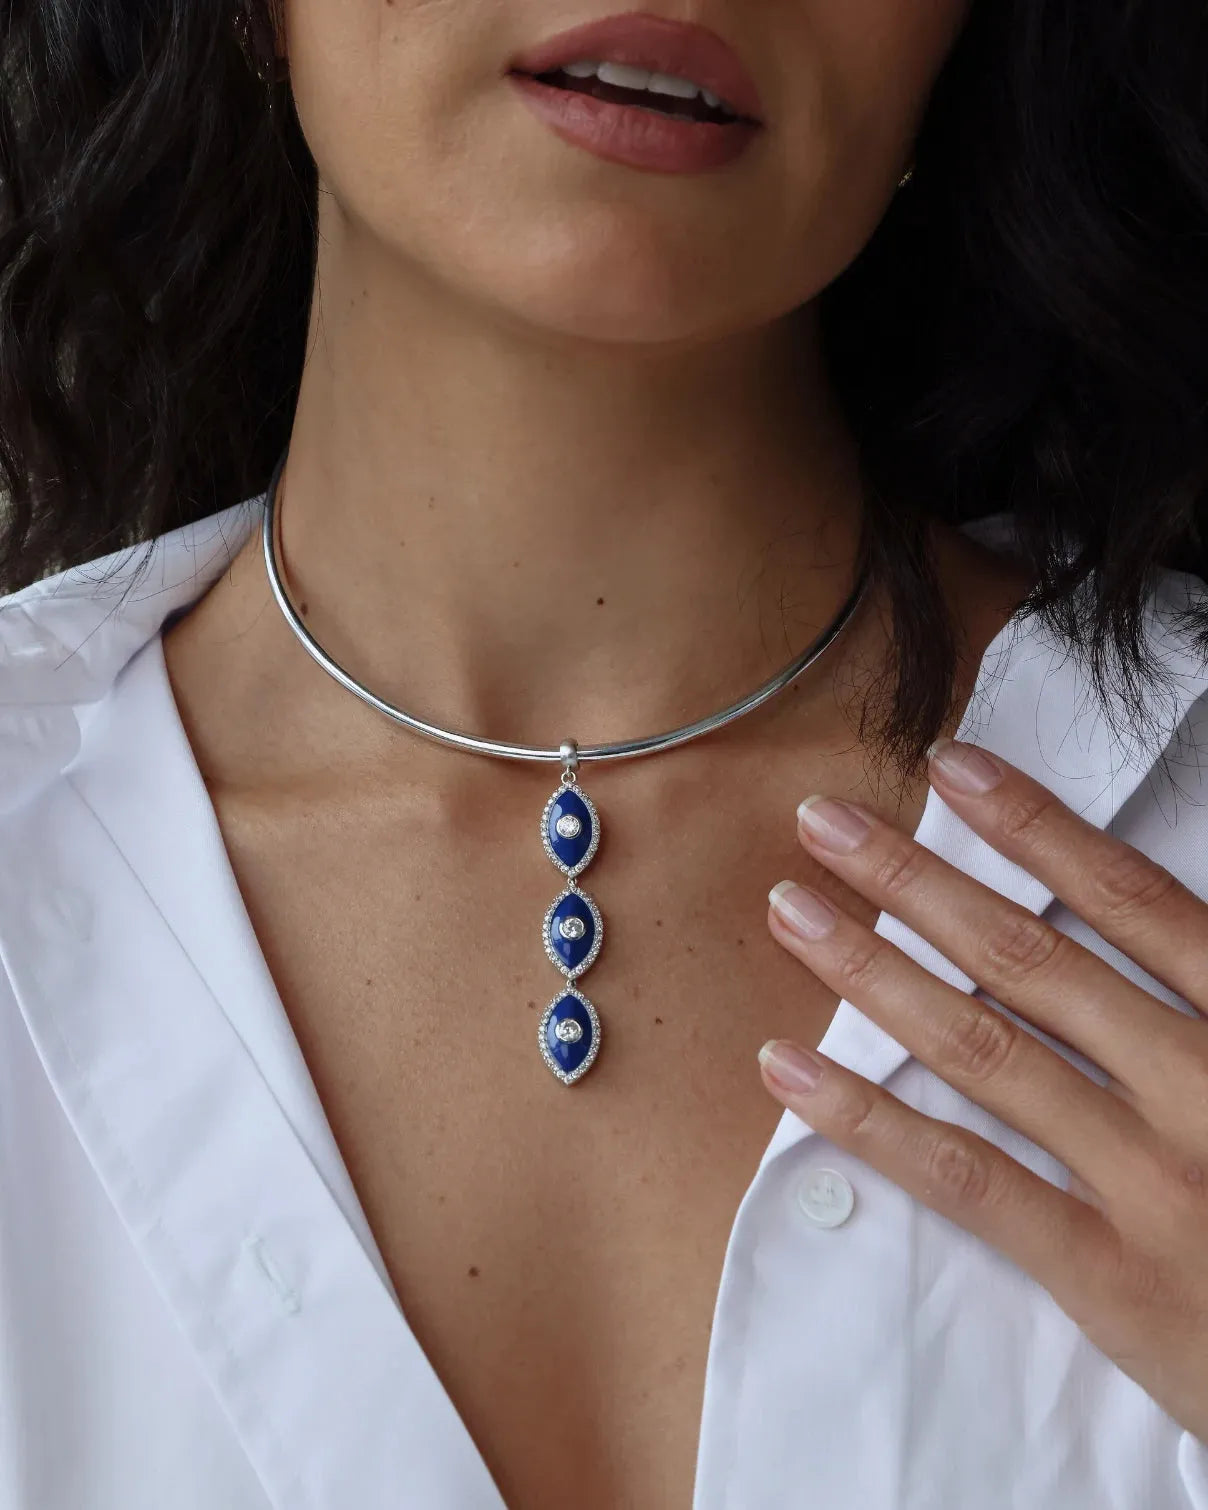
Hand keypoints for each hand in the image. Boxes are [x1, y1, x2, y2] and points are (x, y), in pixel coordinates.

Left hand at [759, 738, 1207, 1440]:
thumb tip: (1140, 909)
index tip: (947, 767)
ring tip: (792, 910)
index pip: (1130, 900)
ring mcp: (1151, 1182)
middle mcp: (1199, 1088)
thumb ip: (1206, 990)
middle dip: (916, 882)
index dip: (1033, 826)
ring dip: (873, 971)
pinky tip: (790, 1068)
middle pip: (1031, 960)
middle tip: (824, 824)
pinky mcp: (1110, 1274)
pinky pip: (969, 1179)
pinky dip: (870, 1121)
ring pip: (984, 1050)